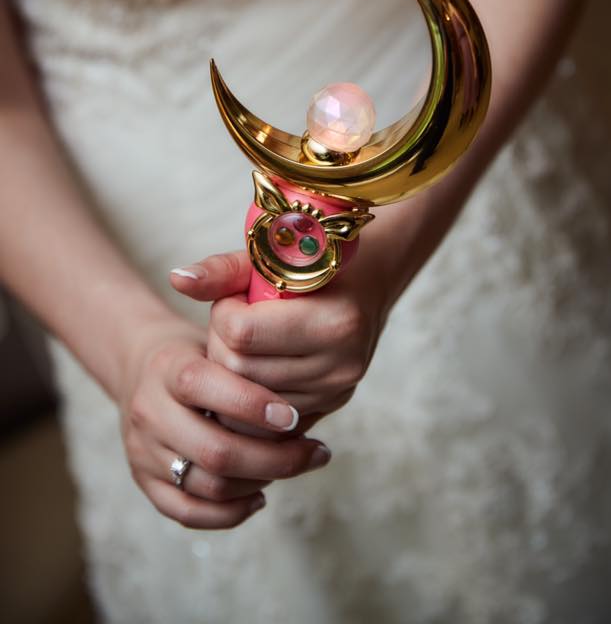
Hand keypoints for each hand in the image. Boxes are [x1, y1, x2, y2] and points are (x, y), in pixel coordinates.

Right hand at [118, 289, 331, 529]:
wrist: (140, 366)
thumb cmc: (198, 352)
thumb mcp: (217, 337)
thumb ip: (251, 357)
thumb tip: (309, 394)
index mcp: (166, 368)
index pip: (202, 385)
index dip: (252, 404)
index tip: (293, 415)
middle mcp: (148, 411)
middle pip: (214, 451)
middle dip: (274, 458)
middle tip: (316, 451)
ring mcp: (142, 451)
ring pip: (209, 486)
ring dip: (261, 482)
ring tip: (295, 466)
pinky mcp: (143, 481)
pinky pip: (189, 513)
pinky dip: (231, 512)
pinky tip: (260, 494)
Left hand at [170, 248, 391, 428]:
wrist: (366, 284)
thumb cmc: (312, 263)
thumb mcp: (269, 257)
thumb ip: (221, 271)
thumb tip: (177, 280)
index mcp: (334, 321)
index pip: (242, 334)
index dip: (224, 313)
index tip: (235, 299)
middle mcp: (340, 363)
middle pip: (240, 370)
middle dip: (222, 343)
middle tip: (235, 321)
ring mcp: (336, 391)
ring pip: (248, 398)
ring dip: (234, 370)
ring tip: (248, 341)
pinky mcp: (328, 408)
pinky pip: (265, 419)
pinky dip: (249, 394)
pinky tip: (254, 367)